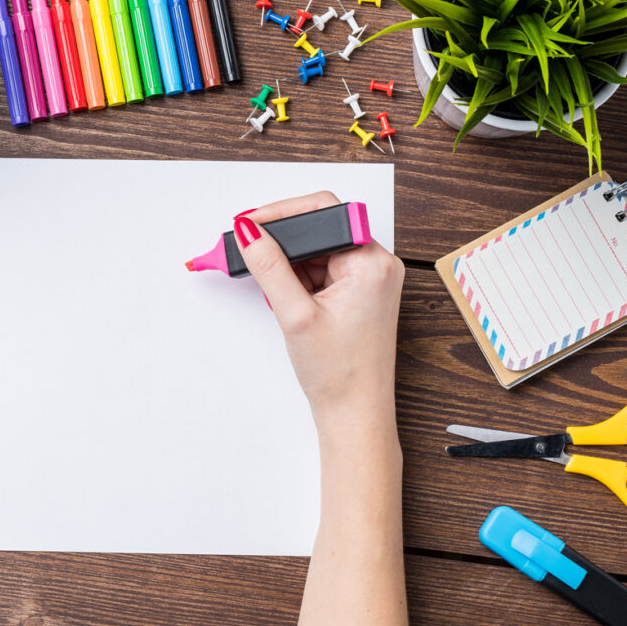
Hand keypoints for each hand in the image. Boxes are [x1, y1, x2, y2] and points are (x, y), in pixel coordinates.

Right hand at [233, 191, 403, 437]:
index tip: (249, 224)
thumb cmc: (339, 374)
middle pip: (319, 230)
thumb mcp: (295, 314)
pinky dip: (301, 281)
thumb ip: (269, 267)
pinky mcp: (361, 294)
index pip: (323, 211)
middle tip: (249, 255)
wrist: (355, 414)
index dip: (282, 213)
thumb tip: (248, 232)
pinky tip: (291, 304)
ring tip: (279, 298)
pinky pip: (323, 271)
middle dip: (281, 244)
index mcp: (371, 262)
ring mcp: (370, 279)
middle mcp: (377, 265)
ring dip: (290, 266)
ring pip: (318, 252)